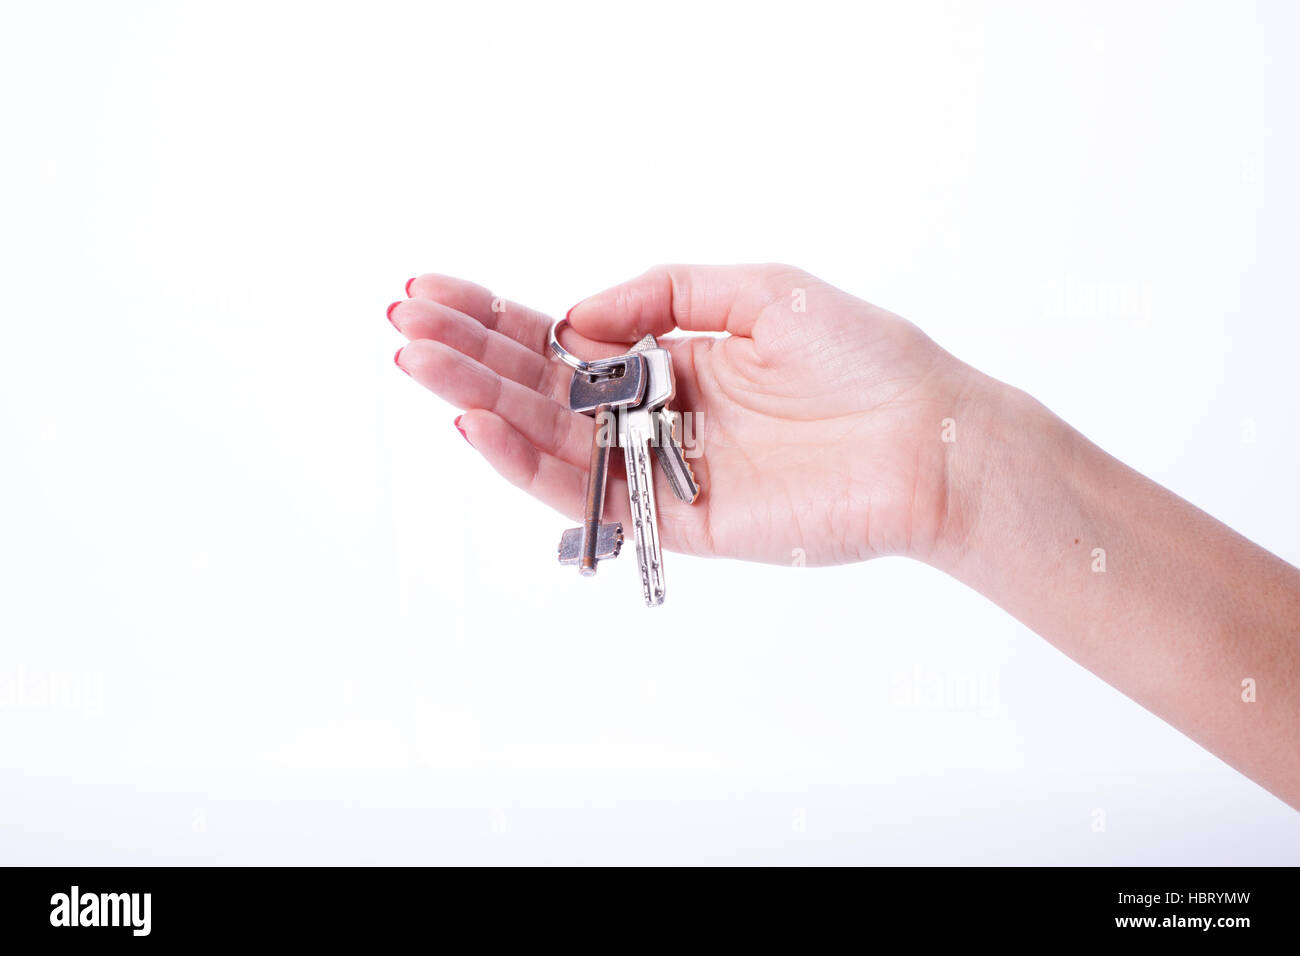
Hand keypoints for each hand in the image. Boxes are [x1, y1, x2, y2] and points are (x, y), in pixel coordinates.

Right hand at [391, 264, 975, 565]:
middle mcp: (654, 412)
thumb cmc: (862, 357)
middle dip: (467, 351)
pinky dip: (525, 460)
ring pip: (547, 436)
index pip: (562, 336)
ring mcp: (658, 467)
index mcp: (671, 356)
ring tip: (416, 362)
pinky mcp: (672, 519)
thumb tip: (574, 319)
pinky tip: (477, 421)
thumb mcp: (758, 290)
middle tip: (401, 324)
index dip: (495, 314)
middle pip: (539, 383)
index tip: (431, 292)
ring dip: (477, 398)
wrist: (929, 440)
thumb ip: (662, 293)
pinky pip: (586, 492)